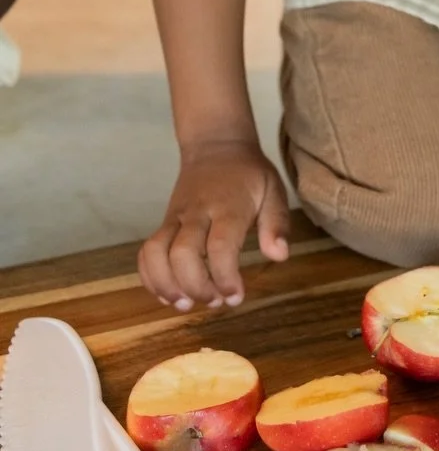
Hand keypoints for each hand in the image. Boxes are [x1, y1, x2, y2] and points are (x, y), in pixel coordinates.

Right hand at [138, 138, 290, 308]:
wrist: (216, 146)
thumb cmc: (249, 175)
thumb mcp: (274, 190)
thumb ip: (277, 223)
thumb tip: (280, 255)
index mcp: (228, 206)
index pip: (220, 246)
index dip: (224, 277)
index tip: (235, 297)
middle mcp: (197, 212)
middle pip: (182, 253)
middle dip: (195, 286)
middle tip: (215, 302)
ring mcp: (175, 217)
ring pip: (156, 252)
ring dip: (166, 285)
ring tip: (184, 304)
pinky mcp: (163, 223)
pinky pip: (146, 252)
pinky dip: (150, 277)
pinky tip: (168, 294)